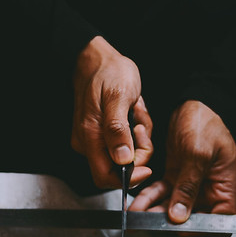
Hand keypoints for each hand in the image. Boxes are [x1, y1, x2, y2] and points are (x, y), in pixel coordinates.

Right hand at [71, 36, 152, 188]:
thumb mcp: (118, 97)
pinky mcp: (102, 134)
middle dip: (138, 151)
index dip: (128, 178)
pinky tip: (133, 111)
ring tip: (137, 111)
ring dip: (139, 136)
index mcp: (89, 137)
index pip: (105, 177)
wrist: (97, 58)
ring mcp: (94, 139)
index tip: (147, 167)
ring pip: (125, 155)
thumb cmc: (108, 73)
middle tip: (142, 124)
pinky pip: (124, 143)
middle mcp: (88, 143)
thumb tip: (122, 159)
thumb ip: (118, 130)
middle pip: (119, 168)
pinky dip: (134, 130)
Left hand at [129, 100, 235, 220]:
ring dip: (153, 210)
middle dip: (168, 221)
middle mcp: (210, 189)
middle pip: (191, 217)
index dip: (199, 229)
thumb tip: (179, 215)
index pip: (219, 221)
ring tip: (136, 213)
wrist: (193, 102)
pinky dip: (149, 197)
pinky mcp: (177, 175)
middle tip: (148, 223)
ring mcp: (192, 183)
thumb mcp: (197, 154)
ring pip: (172, 206)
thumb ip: (188, 186)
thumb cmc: (205, 122)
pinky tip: (136, 201)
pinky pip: (162, 192)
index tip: (177, 229)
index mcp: (226, 187)